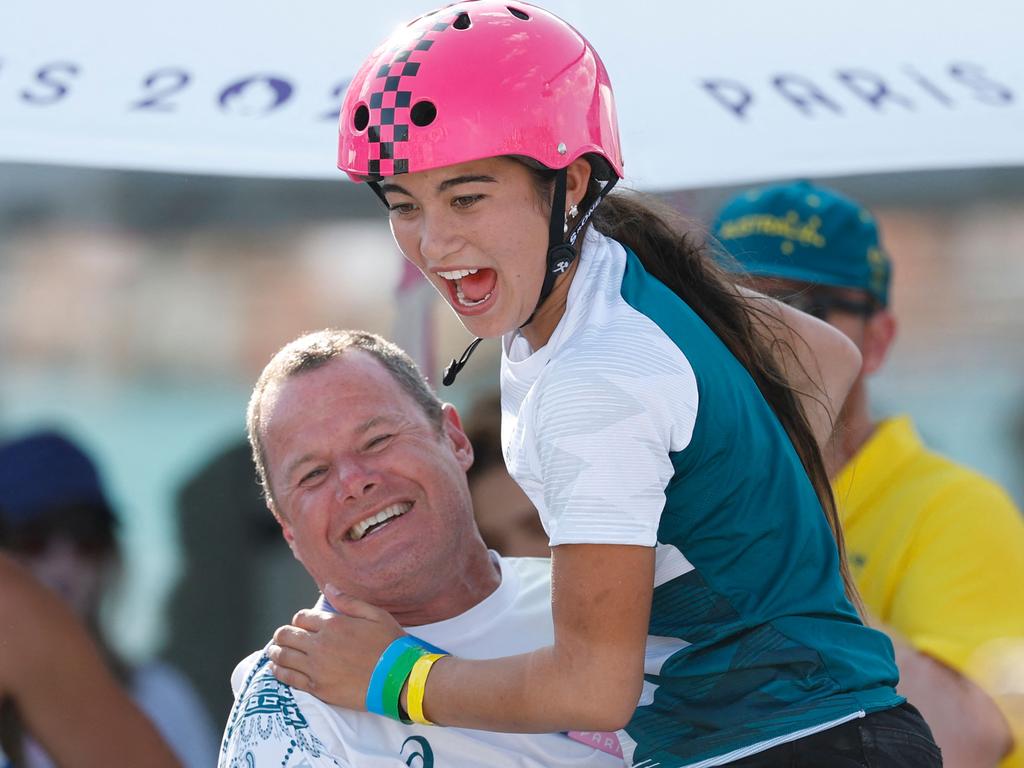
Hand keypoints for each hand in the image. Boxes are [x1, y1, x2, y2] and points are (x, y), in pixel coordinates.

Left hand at [267, 587, 404, 709]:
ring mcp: (317, 667)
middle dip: (282, 635)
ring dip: (276, 651)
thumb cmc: (390, 644)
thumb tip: (328, 587)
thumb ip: (348, 601)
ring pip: (283, 656)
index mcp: (333, 624)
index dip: (300, 620)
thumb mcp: (375, 615)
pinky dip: (279, 671)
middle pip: (286, 635)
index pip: (301, 618)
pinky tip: (277, 669)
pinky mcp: (317, 687)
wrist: (398, 678)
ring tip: (275, 651)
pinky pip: (288, 678)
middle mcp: (320, 644)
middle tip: (283, 638)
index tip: (303, 625)